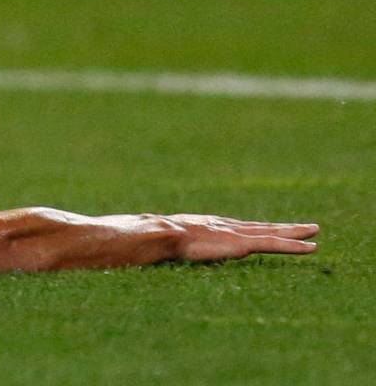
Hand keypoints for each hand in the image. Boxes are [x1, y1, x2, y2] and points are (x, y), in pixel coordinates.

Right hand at [165, 214, 319, 262]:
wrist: (163, 234)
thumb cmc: (161, 239)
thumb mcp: (171, 240)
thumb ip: (175, 241)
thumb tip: (160, 245)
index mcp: (213, 226)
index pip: (244, 227)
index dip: (262, 228)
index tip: (274, 228)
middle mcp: (229, 226)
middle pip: (264, 226)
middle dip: (286, 227)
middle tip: (307, 226)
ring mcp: (238, 234)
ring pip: (274, 233)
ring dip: (296, 233)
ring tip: (314, 232)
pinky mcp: (244, 244)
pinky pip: (276, 245)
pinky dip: (295, 246)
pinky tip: (312, 248)